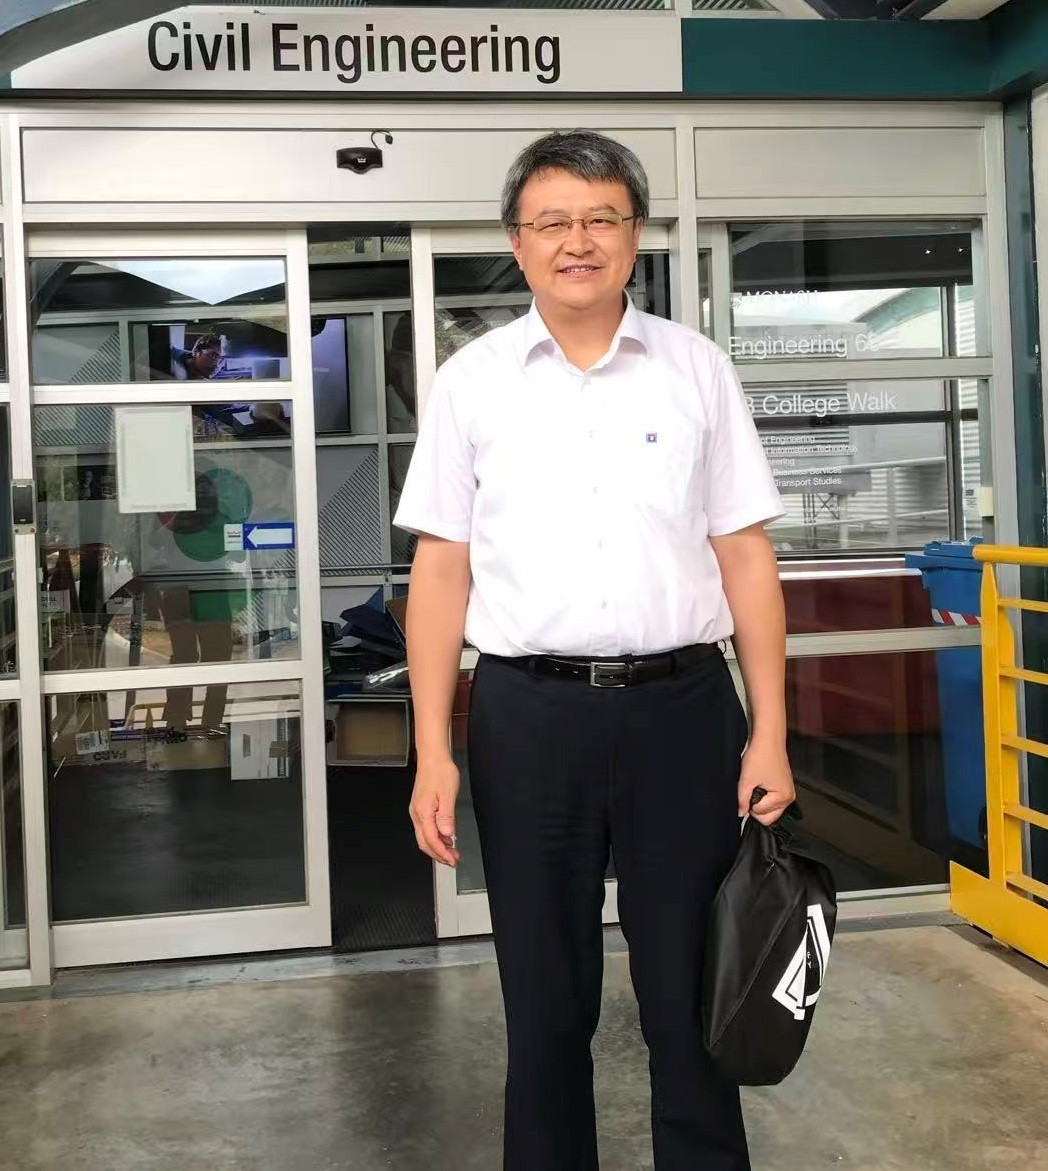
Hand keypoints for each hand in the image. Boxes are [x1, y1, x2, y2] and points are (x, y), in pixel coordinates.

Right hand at [409, 752, 460, 866]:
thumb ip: (447, 816)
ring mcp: (417, 811)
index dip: (442, 852)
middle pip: (425, 842)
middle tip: (453, 860)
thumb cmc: (440, 771)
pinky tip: (445, 837)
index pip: (432, 840)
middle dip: (438, 854)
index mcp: (423, 812)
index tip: (452, 860)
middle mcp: (417, 814)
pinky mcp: (420, 808)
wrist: (432, 758)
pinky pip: (426, 828)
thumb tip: (447, 834)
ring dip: (437, 847)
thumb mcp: (448, 794)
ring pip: (425, 837)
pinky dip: (435, 837)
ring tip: (452, 851)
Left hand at [737, 738, 794, 825]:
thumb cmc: (761, 755)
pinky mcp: (785, 787)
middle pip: (769, 817)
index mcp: (783, 797)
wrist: (768, 739)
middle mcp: (789, 797)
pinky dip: (764, 795)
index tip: (750, 789)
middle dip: (757, 806)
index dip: (750, 803)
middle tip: (752, 789)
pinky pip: (773, 801)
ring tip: (758, 783)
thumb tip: (740, 812)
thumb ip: (741, 800)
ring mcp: (788, 792)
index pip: (761, 815)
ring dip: (760, 800)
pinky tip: (762, 781)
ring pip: (770, 810)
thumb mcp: (746, 780)